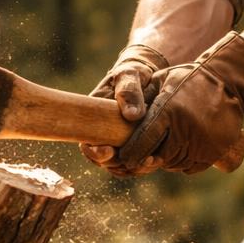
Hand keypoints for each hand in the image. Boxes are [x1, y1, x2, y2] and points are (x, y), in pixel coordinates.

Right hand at [80, 43, 170, 175]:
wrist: (147, 77)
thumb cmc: (133, 74)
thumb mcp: (129, 75)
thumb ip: (129, 91)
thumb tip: (132, 115)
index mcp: (94, 118)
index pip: (86, 143)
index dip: (93, 152)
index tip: (108, 150)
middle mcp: (103, 133)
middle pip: (103, 160)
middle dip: (115, 164)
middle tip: (133, 161)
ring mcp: (118, 141)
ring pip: (119, 165)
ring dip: (132, 168)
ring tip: (149, 161)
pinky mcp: (134, 145)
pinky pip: (135, 162)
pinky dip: (143, 165)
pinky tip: (156, 160)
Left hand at [117, 31, 243, 173]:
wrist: (227, 82)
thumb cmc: (186, 80)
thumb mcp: (160, 81)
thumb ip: (140, 100)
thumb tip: (120, 120)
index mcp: (168, 110)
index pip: (143, 141)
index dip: (132, 153)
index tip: (126, 158)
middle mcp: (185, 128)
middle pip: (158, 157)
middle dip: (149, 158)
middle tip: (146, 153)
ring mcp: (202, 142)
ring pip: (174, 164)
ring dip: (167, 160)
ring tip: (168, 145)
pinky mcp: (215, 151)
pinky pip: (191, 167)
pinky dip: (184, 163)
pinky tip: (183, 149)